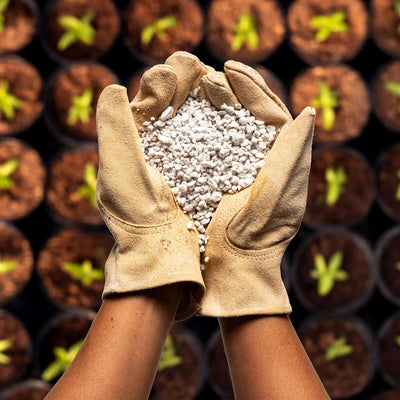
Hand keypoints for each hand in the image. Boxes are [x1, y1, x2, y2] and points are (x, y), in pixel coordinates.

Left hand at [96, 52, 210, 319]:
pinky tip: (232, 99)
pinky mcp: (218, 171)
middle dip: (188, 82)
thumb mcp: (119, 168)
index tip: (169, 74)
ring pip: (204, 117)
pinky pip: (226, 137)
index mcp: (141, 146)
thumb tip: (114, 86)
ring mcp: (194, 161)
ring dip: (210, 94)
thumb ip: (114, 125)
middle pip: (179, 105)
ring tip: (215, 80)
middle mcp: (166, 151)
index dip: (161, 82)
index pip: (152, 102)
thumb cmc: (137, 216)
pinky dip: (231, 116)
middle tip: (195, 70)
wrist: (167, 256)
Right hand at [199, 60, 314, 316]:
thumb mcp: (281, 194)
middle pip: (243, 116)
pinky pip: (199, 148)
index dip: (252, 88)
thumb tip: (308, 112)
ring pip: (219, 128)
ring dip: (205, 106)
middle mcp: (255, 160)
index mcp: (277, 159)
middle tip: (205, 76)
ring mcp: (231, 168)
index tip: (230, 69)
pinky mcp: (208, 179)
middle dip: (226, 92)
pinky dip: (188, 130)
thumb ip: (293, 154)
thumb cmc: (260, 235)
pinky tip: (175, 116)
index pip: (269, 114)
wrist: (232, 266)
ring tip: (190, 87)